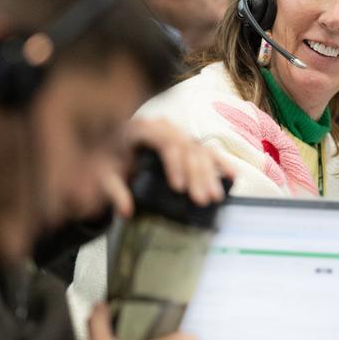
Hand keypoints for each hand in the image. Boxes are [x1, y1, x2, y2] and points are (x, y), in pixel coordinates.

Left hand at [101, 117, 233, 217]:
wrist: (113, 150)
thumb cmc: (109, 161)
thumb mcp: (105, 175)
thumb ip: (114, 191)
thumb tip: (126, 211)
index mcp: (141, 129)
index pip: (164, 142)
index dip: (174, 164)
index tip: (178, 188)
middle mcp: (164, 128)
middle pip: (186, 148)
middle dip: (196, 175)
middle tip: (200, 201)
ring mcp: (178, 135)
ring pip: (199, 151)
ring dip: (209, 174)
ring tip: (215, 198)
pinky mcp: (187, 144)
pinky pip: (207, 151)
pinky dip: (220, 163)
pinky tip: (233, 176)